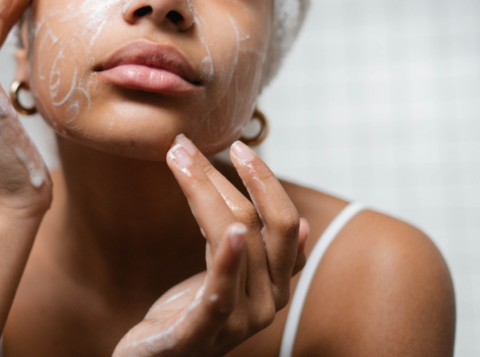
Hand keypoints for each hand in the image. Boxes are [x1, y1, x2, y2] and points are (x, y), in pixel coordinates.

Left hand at [114, 135, 307, 356]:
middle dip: (225, 177)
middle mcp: (267, 303)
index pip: (283, 222)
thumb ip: (252, 247)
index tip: (239, 147)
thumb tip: (302, 223)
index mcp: (275, 284)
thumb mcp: (224, 275)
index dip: (265, 182)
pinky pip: (222, 292)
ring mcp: (239, 322)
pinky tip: (230, 232)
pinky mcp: (202, 335)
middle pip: (258, 225)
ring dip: (204, 191)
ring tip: (177, 158)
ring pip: (236, 241)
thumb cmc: (188, 315)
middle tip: (185, 144)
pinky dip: (229, 259)